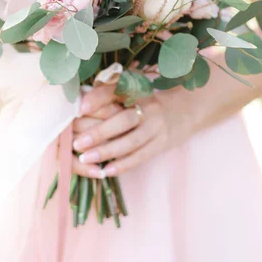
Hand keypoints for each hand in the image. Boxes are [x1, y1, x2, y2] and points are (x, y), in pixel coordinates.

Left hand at [72, 84, 191, 177]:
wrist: (184, 110)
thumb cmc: (146, 102)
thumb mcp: (133, 92)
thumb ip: (109, 96)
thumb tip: (79, 103)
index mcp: (137, 91)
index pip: (116, 91)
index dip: (99, 98)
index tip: (81, 107)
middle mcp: (147, 108)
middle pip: (123, 120)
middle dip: (99, 132)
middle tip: (77, 142)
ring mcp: (156, 127)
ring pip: (131, 141)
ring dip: (107, 151)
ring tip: (85, 158)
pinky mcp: (161, 143)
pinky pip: (140, 156)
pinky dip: (123, 164)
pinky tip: (105, 170)